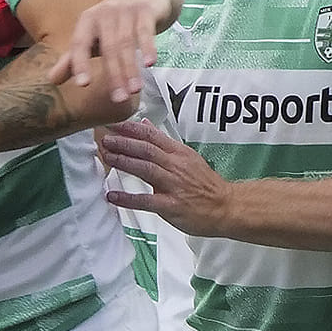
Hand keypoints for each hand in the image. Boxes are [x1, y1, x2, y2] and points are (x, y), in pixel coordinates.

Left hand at [50, 0, 167, 101]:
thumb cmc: (111, 21)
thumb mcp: (91, 36)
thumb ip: (72, 59)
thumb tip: (51, 80)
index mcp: (86, 21)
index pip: (80, 44)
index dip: (80, 63)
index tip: (83, 84)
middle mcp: (104, 14)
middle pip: (108, 48)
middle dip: (114, 75)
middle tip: (118, 98)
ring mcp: (125, 11)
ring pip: (127, 43)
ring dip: (131, 68)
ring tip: (134, 90)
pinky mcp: (145, 11)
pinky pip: (145, 31)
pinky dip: (147, 47)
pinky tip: (150, 64)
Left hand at [99, 119, 232, 235]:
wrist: (226, 207)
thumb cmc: (205, 184)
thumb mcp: (186, 156)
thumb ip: (163, 142)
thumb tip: (144, 124)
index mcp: (178, 153)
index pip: (151, 135)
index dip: (130, 128)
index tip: (112, 123)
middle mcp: (176, 166)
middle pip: (146, 149)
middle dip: (123, 142)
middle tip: (105, 138)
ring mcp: (174, 185)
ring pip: (145, 169)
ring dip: (124, 162)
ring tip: (107, 157)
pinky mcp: (172, 206)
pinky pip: (146, 201)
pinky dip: (128, 198)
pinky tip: (113, 196)